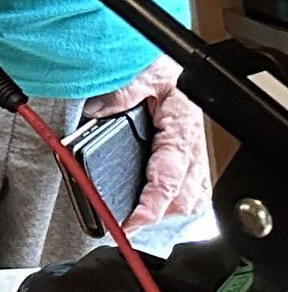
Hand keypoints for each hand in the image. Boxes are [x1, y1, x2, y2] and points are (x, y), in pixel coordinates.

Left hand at [88, 59, 213, 235]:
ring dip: (167, 212)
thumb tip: (95, 111)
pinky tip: (159, 207)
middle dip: (156, 215)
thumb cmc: (167, 72)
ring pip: (190, 200)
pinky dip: (177, 203)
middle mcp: (192, 151)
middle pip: (181, 200)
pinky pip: (193, 192)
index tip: (133, 223)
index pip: (168, 181)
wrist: (182, 67)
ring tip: (137, 219)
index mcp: (182, 133)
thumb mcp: (144, 75)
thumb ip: (122, 93)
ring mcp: (195, 158)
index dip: (151, 207)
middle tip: (124, 224)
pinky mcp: (193, 161)